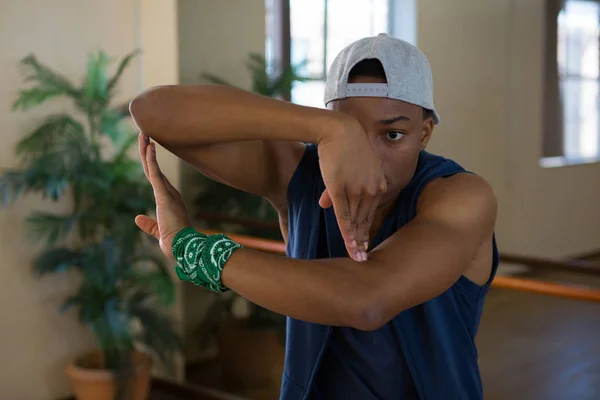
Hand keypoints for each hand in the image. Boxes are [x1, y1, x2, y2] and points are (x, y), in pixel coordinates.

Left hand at [135, 133, 192, 258]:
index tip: (147, 148)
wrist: (182, 246)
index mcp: (168, 199)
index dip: (150, 163)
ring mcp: (167, 192)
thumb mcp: (158, 231)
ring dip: (147, 150)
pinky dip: (152, 160)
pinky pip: (156, 174)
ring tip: (143, 135)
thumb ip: (148, 224)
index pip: (156, 177)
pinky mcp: (164, 195)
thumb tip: (137, 218)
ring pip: (153, 167)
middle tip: (144, 135)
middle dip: (147, 151)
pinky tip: (149, 147)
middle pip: (153, 168)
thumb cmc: (174, 241)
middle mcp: (169, 192)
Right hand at [317, 116, 386, 261]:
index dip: (367, 230)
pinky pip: (345, 217)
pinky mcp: (342, 191)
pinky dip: (348, 234)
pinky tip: (350, 246)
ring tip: (357, 258)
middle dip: (364, 241)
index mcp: (378, 184)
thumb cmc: (342, 145)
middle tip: (363, 259)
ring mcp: (357, 191)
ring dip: (356, 242)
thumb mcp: (347, 167)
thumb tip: (325, 203)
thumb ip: (341, 187)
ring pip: (357, 223)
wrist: (337, 129)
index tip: (365, 243)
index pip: (372, 213)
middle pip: (366, 221)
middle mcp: (372, 190)